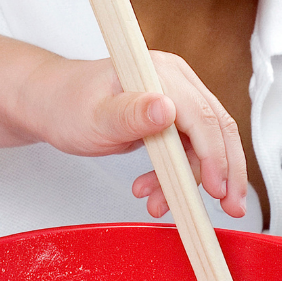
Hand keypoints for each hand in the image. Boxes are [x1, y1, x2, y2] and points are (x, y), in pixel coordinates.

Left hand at [30, 49, 248, 218]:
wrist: (51, 104)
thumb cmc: (66, 105)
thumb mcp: (94, 117)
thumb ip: (129, 114)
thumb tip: (166, 109)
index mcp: (159, 72)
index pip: (201, 115)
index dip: (214, 155)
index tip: (216, 190)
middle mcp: (174, 80)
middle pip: (216, 128)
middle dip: (224, 172)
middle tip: (230, 208)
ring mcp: (175, 97)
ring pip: (204, 144)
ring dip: (191, 180)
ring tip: (157, 203)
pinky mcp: (171, 117)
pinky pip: (188, 149)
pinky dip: (177, 175)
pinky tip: (155, 191)